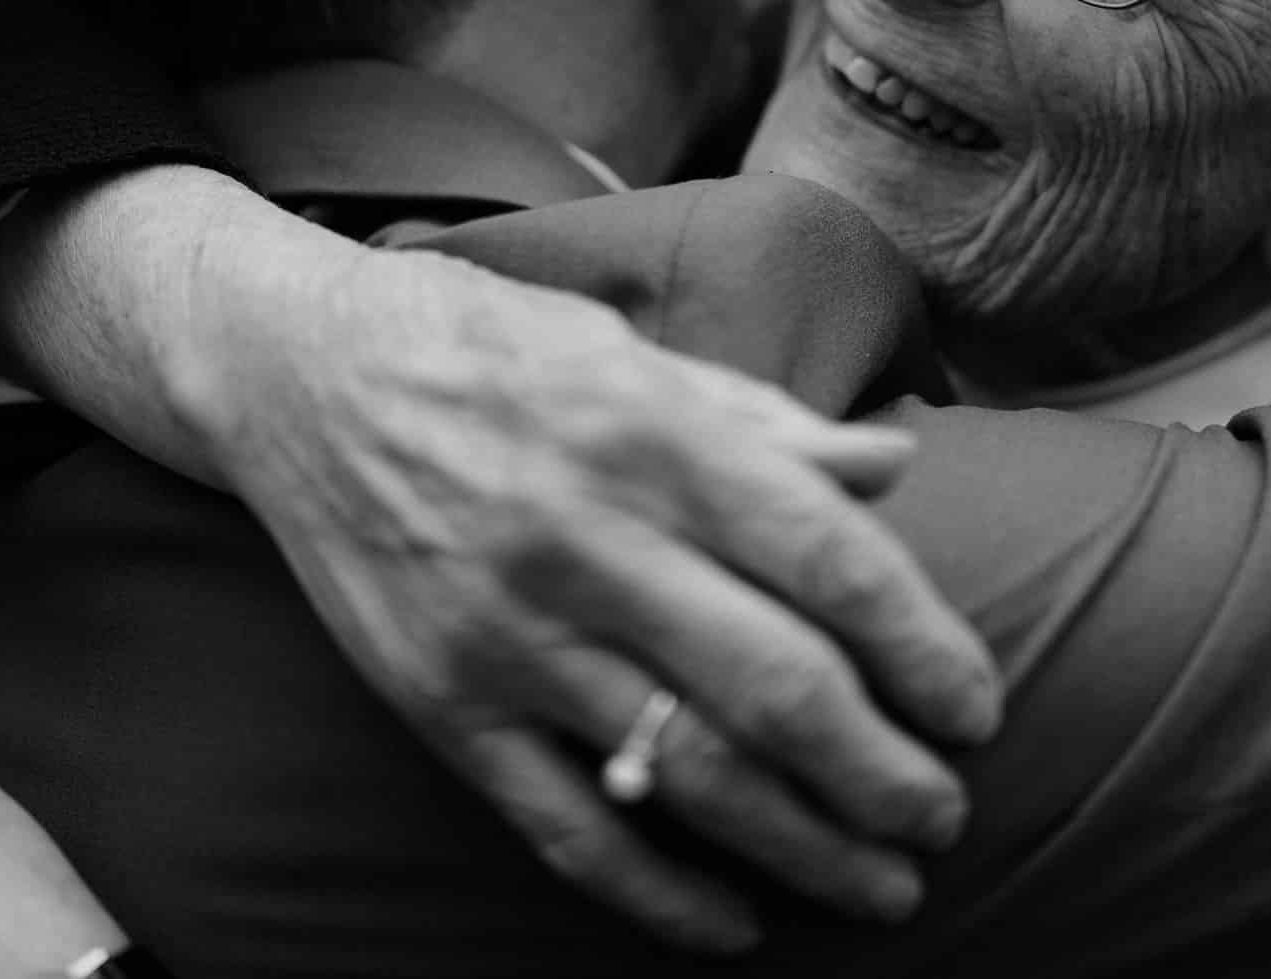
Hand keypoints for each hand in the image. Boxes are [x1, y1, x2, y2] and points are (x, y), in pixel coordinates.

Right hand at [144, 213, 1003, 950]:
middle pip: (773, 684)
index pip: (825, 554)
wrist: (294, 375)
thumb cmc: (483, 350)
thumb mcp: (625, 350)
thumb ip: (761, 421)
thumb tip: (893, 469)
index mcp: (648, 436)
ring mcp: (505, 633)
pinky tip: (730, 924)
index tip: (976, 708)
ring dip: (802, 846)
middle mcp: (583, 538)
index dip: (921, 645)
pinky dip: (654, 892)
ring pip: (682, 771)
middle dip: (882, 773)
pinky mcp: (440, 703)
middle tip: (946, 818)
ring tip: (882, 887)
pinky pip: (562, 824)